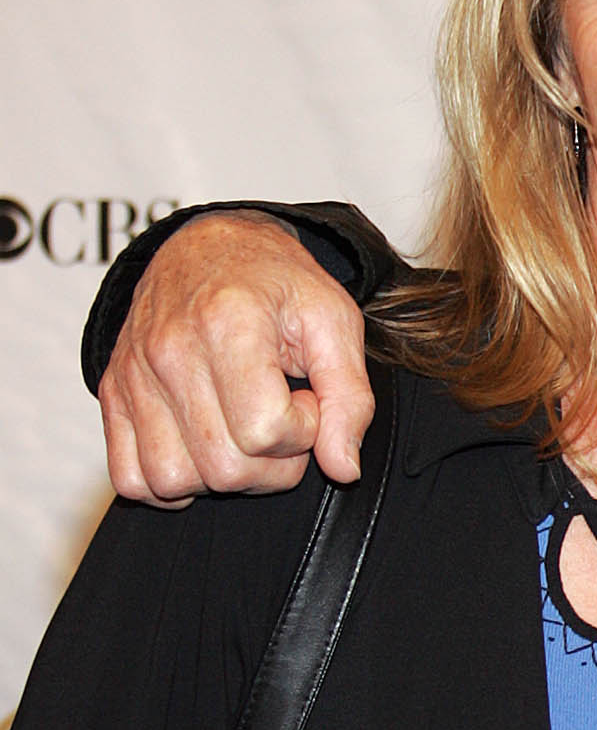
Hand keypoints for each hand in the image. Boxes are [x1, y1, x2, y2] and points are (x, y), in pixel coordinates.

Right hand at [100, 213, 372, 505]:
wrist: (208, 247)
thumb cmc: (275, 283)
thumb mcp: (334, 322)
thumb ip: (349, 398)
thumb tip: (343, 469)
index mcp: (228, 322)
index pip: (266, 431)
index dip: (303, 431)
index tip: (305, 400)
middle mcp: (169, 350)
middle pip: (224, 468)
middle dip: (271, 463)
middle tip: (279, 418)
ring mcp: (134, 374)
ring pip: (174, 481)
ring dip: (221, 476)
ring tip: (241, 430)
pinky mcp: (113, 393)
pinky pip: (130, 478)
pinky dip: (167, 482)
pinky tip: (200, 449)